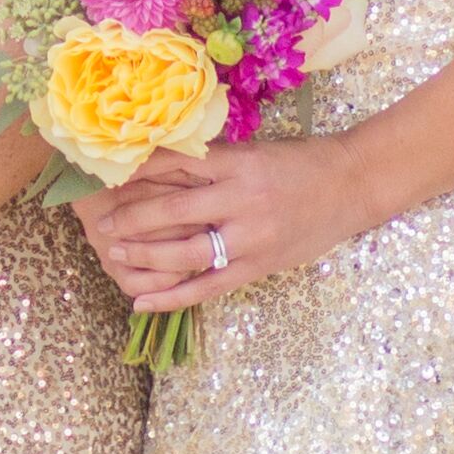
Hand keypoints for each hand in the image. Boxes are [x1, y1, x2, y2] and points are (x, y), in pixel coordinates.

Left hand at [77, 136, 376, 313]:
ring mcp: (250, 237)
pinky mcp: (258, 266)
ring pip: (186, 252)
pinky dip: (172, 297)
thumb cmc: (297, 163)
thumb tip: (154, 164)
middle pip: (174, 211)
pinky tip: (141, 302)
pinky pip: (207, 286)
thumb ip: (209, 163)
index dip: (137, 172)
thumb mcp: (251, 152)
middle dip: (133, 219)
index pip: (175, 165)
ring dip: (144, 256)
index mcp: (237, 164)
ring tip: (113, 255)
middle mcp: (241, 199)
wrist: (351, 184)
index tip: (107, 175)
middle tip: (103, 223)